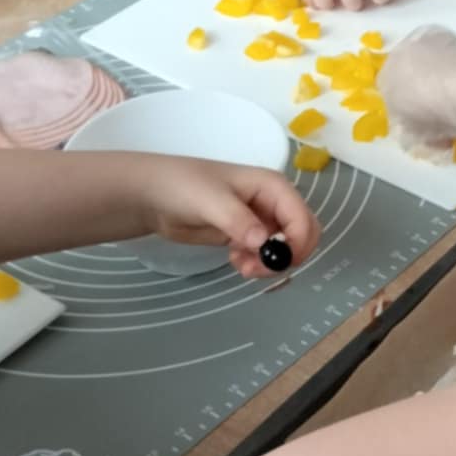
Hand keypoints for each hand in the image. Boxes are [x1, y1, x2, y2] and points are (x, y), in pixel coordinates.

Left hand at [137, 156, 319, 277]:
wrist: (153, 196)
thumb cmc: (183, 187)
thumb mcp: (211, 201)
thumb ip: (239, 221)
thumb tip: (264, 242)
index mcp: (272, 186)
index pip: (301, 217)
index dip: (297, 242)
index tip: (276, 262)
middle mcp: (272, 202)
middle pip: (301, 234)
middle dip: (288, 255)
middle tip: (261, 268)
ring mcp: (260, 220)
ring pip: (284, 248)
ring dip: (269, 263)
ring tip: (242, 267)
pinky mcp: (245, 235)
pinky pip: (265, 255)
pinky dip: (257, 264)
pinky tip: (235, 262)